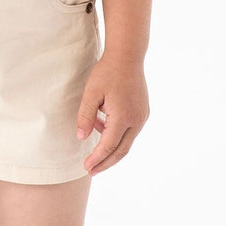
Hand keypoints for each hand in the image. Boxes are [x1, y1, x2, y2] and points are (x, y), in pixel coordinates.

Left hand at [76, 52, 149, 175]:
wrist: (127, 55)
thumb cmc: (107, 72)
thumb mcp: (91, 93)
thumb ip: (85, 116)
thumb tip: (81, 138)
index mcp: (123, 118)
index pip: (108, 146)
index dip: (96, 159)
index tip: (86, 168)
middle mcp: (136, 121)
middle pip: (121, 151)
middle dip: (106, 162)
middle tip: (92, 170)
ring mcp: (142, 117)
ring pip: (127, 142)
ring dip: (111, 147)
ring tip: (94, 145)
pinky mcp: (143, 111)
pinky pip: (130, 130)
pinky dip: (117, 135)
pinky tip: (103, 126)